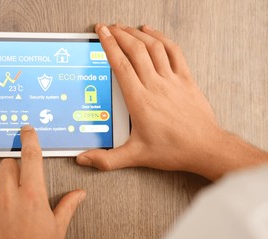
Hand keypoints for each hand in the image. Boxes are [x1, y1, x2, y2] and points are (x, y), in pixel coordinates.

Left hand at [0, 125, 85, 238]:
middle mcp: (9, 197)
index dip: (29, 139)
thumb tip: (79, 193)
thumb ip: (67, 205)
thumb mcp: (58, 228)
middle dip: (12, 169)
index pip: (30, 156)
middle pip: (5, 164)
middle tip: (16, 182)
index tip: (26, 131)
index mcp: (33, 195)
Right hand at [77, 24, 267, 179]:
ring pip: (153, 47)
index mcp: (139, 101)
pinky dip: (161, 38)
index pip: (120, 65)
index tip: (101, 33)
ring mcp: (172, 80)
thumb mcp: (135, 156)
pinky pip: (174, 51)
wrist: (205, 147)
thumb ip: (107, 159)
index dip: (109, 45)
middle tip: (108, 27)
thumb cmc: (173, 150)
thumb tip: (84, 160)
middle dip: (120, 34)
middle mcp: (155, 85)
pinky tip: (152, 32)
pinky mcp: (186, 79)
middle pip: (135, 51)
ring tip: (125, 27)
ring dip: (137, 34)